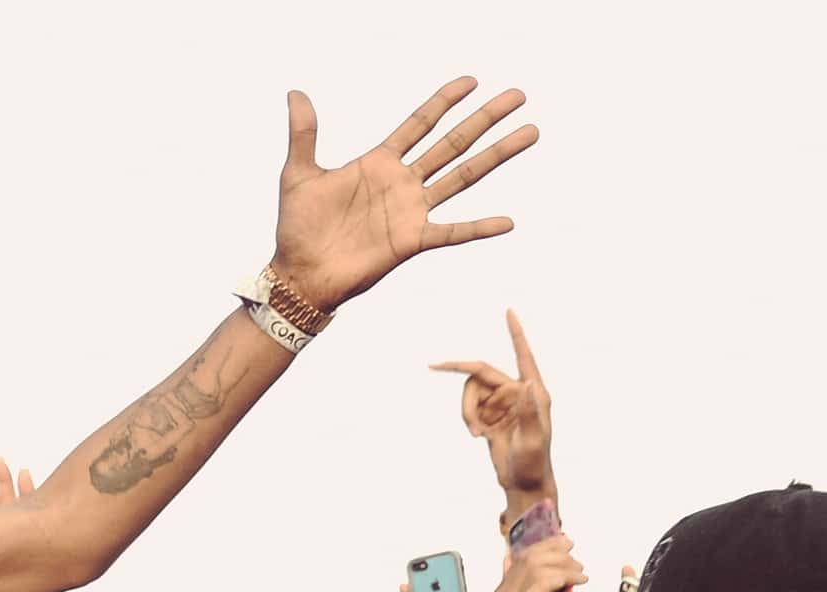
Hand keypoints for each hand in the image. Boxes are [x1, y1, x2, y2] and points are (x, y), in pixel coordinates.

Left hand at [267, 78, 537, 313]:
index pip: (419, 123)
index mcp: (378, 163)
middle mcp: (402, 183)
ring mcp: (410, 211)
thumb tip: (295, 93)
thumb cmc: (296, 228)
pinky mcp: (411, 241)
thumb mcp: (298, 174)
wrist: (298, 276)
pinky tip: (507, 222)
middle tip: (518, 95)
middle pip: (453, 143)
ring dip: (497, 155)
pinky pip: (452, 233)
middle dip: (485, 119)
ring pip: (463, 176)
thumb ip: (303, 133)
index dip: (444, 101)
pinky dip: (478, 228)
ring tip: (530, 132)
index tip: (472, 80)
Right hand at [430, 308, 555, 500]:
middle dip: (461, 376)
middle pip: (481, 373)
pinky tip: (478, 437)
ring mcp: (503, 403)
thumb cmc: (533, 462)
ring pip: (472, 392)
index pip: (522, 354)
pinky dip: (468, 421)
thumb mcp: (533, 439)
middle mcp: (518, 392)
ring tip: (476, 434)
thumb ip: (529, 411)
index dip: (515, 332)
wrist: (522, 482)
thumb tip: (527, 383)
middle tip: (432, 365)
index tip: (508, 311)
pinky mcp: (491, 415)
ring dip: (467, 411)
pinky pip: (469, 408)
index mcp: (533, 391)